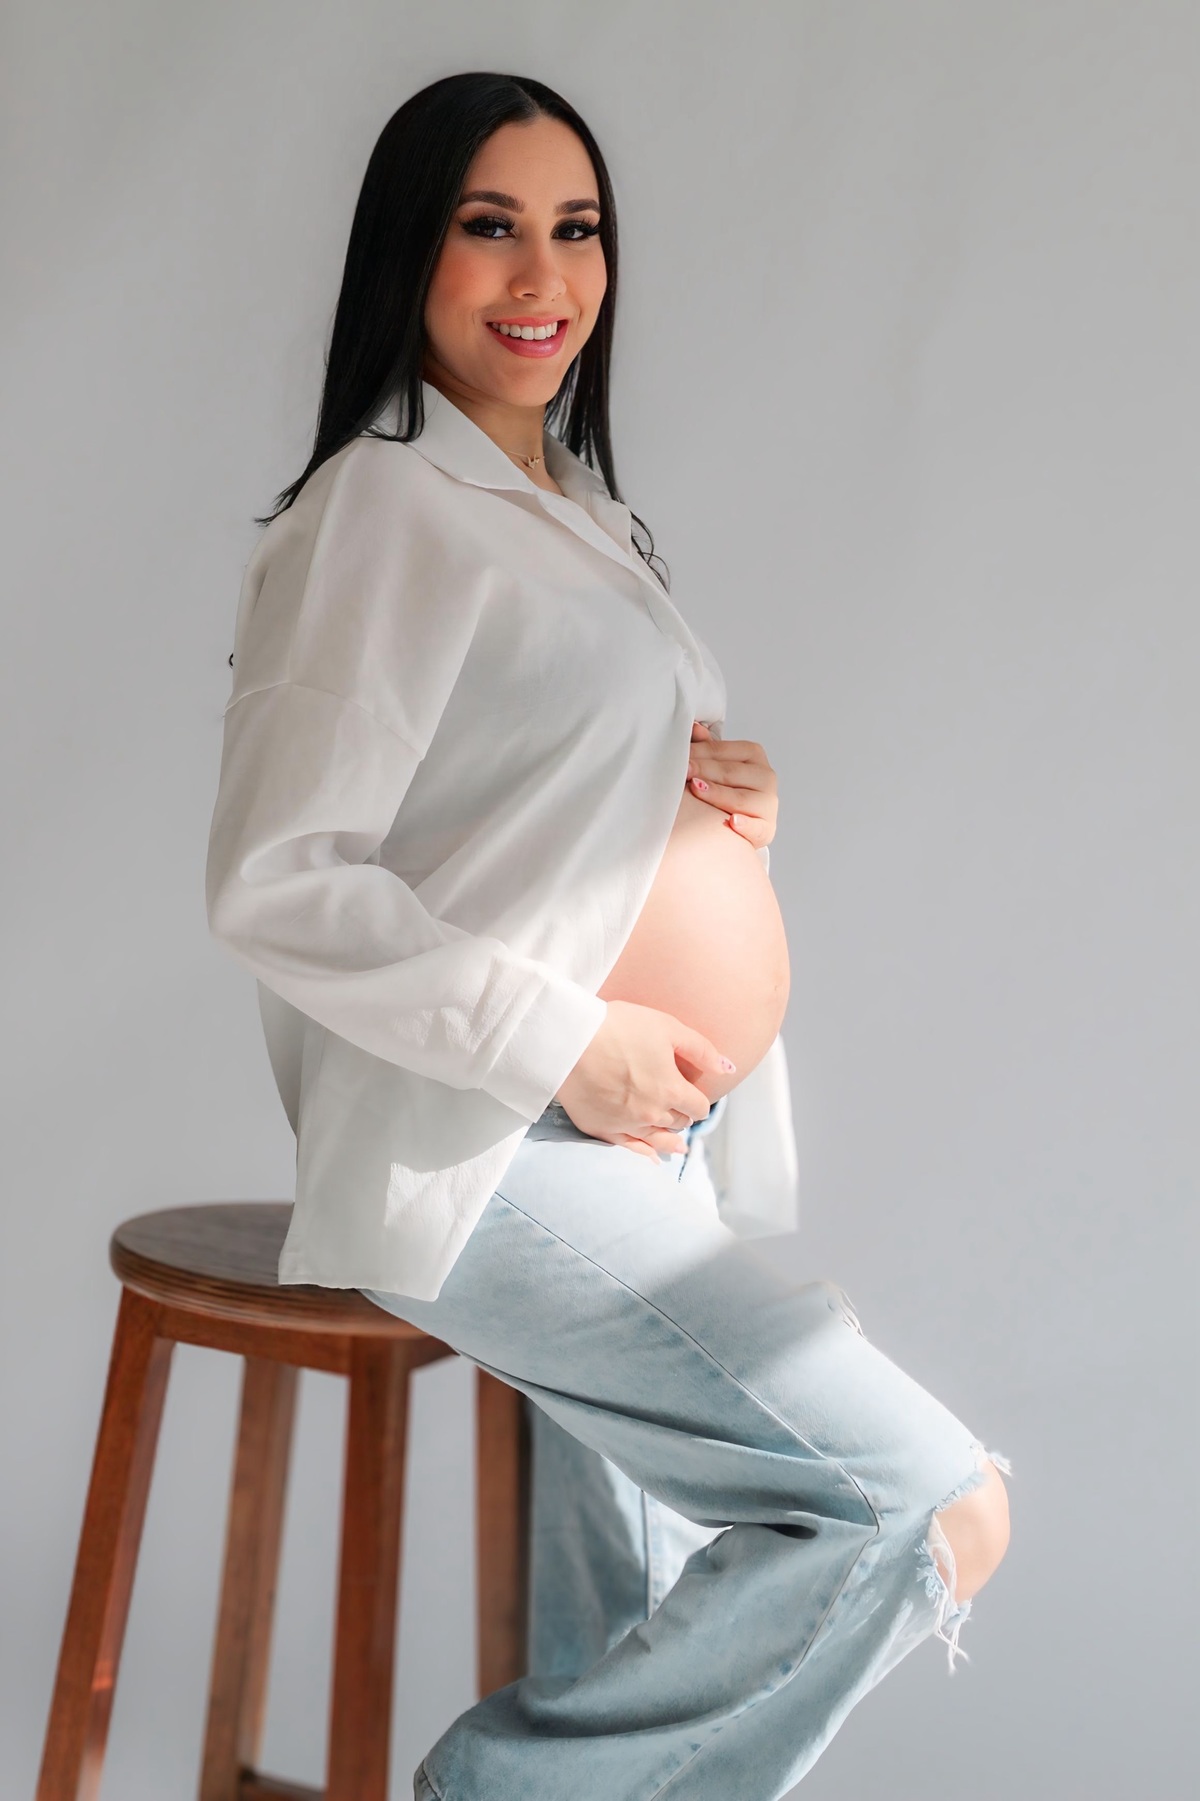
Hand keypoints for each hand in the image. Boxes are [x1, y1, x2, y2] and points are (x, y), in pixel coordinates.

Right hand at [555, 999, 734, 1161]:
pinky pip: (628, 1148)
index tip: (692, 1091)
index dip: (698, 1098)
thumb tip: (729, 1069)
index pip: (699, 1106)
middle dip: (681, 1113)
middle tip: (678, 1105)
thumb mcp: (667, 1027)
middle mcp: (651, 1114)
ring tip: (678, 1144)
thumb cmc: (619, 1026)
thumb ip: (701, 1050)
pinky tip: (652, 1158)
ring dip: (669, 1138)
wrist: (569, 1037)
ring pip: (657, 1140)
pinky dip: (644, 1153)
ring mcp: (625, 1124)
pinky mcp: (600, 1128)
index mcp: (671, 1090)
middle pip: (678, 1123)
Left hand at [687, 721, 777, 850]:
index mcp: (753, 754)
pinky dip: (746, 825)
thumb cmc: (724, 788)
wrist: (738, 821)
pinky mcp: (767, 828)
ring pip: (740, 798)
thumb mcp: (715, 765)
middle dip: (704, 771)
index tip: (680, 756)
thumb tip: (694, 728)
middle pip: (730, 772)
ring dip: (718, 794)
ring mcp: (768, 803)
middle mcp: (765, 776)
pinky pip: (757, 827)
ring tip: (697, 789)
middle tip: (683, 772)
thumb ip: (705, 747)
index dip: (699, 753)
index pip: (723, 751)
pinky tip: (733, 821)